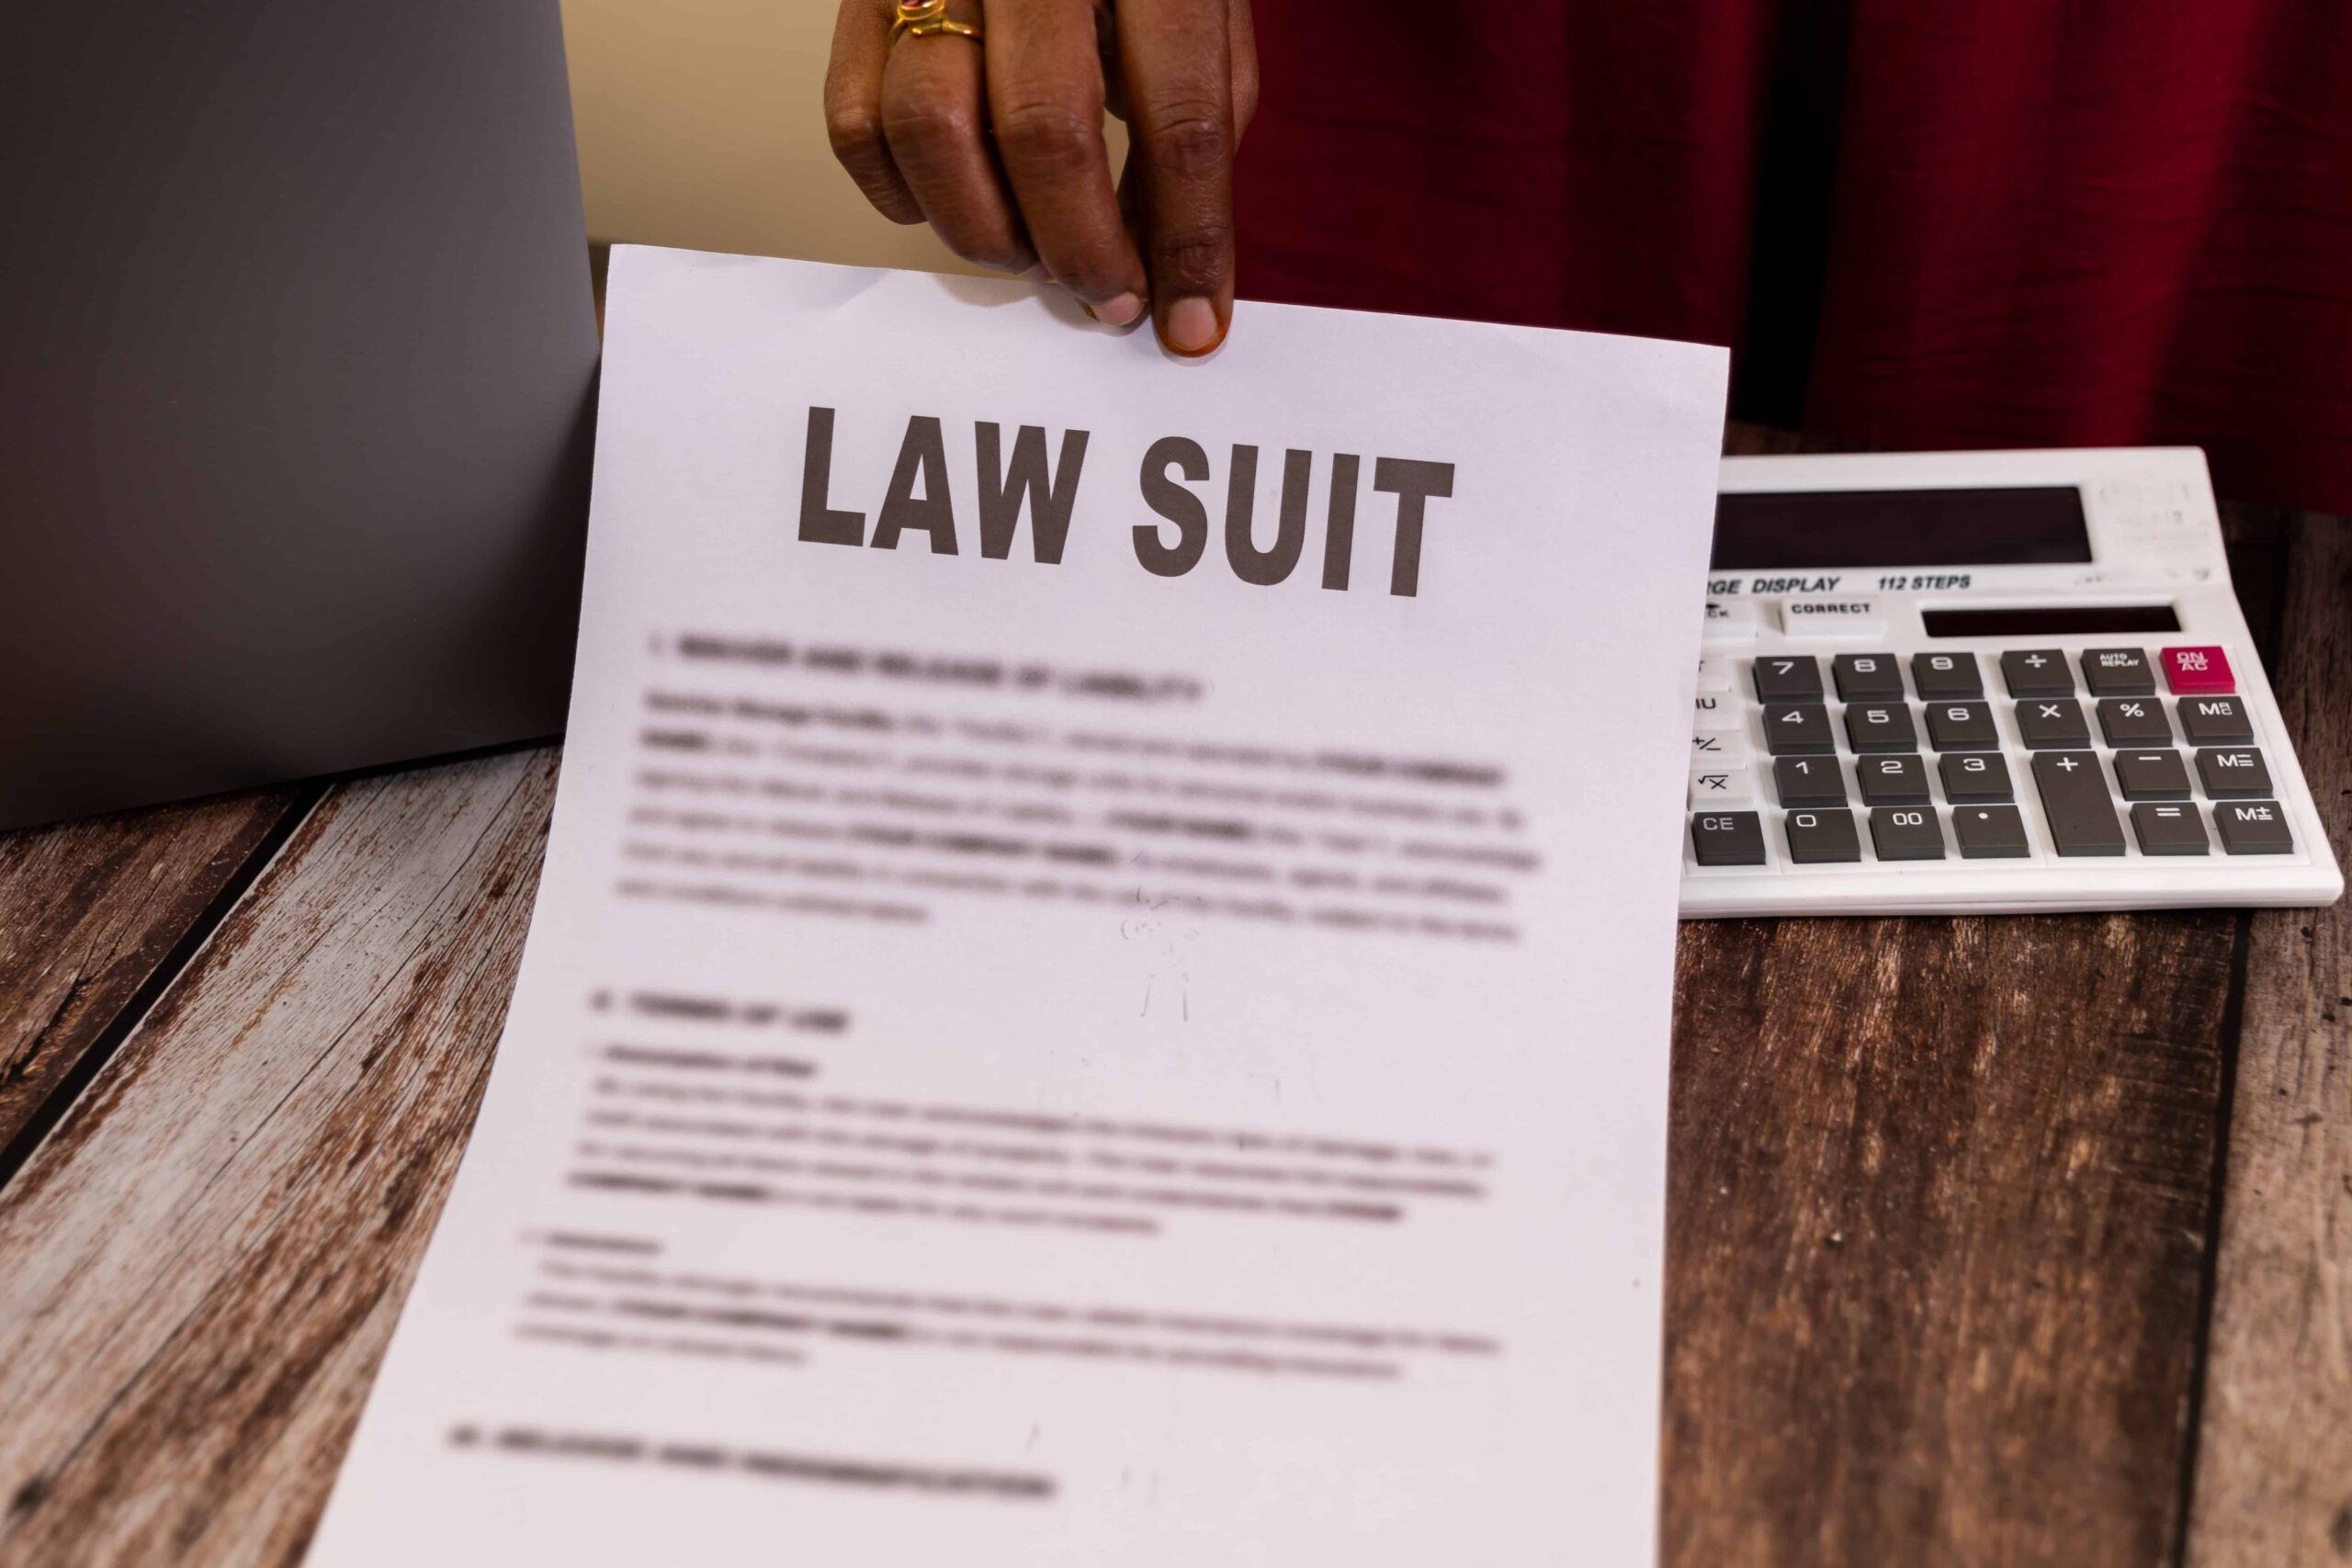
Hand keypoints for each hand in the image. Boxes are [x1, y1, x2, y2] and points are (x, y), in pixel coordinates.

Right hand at [825, 0, 1256, 356]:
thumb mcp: (1196, 6)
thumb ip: (1197, 117)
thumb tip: (1167, 258)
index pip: (1181, 116)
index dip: (1189, 239)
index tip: (1190, 322)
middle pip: (1046, 133)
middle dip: (1082, 249)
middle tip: (1107, 298)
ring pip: (933, 132)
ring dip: (987, 230)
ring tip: (1031, 249)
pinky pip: (858, 126)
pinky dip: (904, 197)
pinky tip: (956, 201)